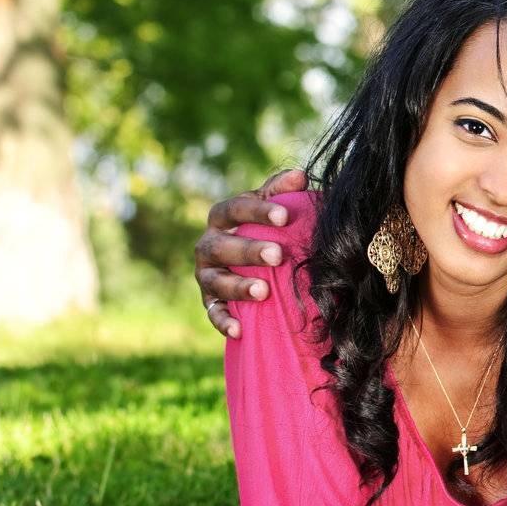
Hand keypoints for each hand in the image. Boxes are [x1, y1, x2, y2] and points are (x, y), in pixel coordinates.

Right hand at [195, 168, 307, 337]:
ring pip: (215, 280)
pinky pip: (213, 313)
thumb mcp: (273, 208)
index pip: (234, 209)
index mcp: (222, 217)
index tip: (285, 216)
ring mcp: (206, 274)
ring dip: (237, 286)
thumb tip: (300, 175)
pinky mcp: (209, 301)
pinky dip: (223, 321)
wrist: (252, 264)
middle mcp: (208, 244)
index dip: (258, 211)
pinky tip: (239, 330)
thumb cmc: (267, 229)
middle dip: (248, 250)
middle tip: (278, 255)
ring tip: (263, 291)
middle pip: (221, 245)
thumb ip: (283, 191)